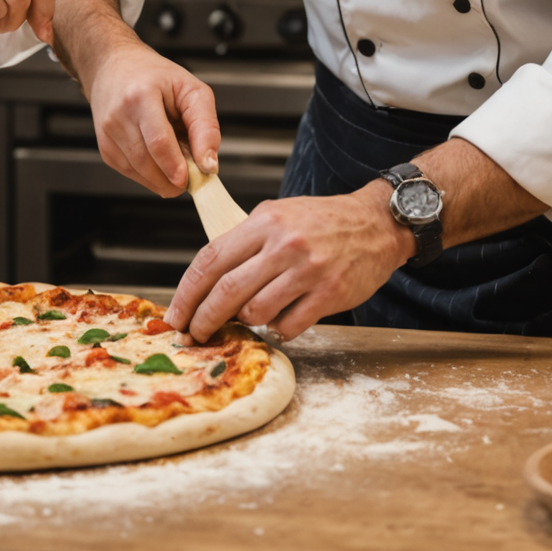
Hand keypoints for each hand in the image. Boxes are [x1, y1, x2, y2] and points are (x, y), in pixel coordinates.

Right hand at [84, 43, 221, 197]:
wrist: (115, 67)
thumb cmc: (155, 77)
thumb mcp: (191, 90)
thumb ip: (206, 126)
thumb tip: (209, 165)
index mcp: (141, 95)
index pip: (159, 141)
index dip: (176, 166)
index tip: (191, 180)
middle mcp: (118, 115)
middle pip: (147, 161)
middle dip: (172, 178)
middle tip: (192, 175)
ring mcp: (108, 134)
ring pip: (139, 172)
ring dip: (162, 179)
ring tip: (176, 163)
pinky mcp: (105, 148)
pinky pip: (131, 173)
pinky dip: (149, 175)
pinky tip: (159, 161)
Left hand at [164, 184, 412, 342]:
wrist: (376, 223)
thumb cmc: (321, 221)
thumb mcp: (278, 214)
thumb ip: (246, 241)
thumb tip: (207, 278)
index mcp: (264, 221)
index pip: (211, 259)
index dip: (187, 291)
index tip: (175, 314)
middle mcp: (283, 245)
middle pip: (227, 291)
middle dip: (204, 319)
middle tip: (194, 335)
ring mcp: (308, 271)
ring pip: (256, 311)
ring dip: (245, 322)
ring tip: (247, 318)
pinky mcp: (330, 294)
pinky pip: (289, 325)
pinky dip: (277, 329)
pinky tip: (280, 320)